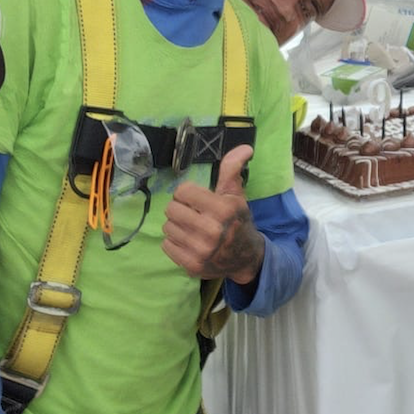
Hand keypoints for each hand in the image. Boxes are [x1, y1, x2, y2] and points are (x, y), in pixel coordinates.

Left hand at [163, 144, 266, 282]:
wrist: (246, 258)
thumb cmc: (238, 221)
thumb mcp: (236, 195)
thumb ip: (232, 170)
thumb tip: (245, 147)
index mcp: (223, 210)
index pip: (183, 192)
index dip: (187, 193)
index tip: (196, 199)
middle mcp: (212, 231)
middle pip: (171, 209)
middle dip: (180, 208)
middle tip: (192, 213)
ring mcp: (201, 251)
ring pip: (167, 228)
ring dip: (177, 225)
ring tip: (191, 228)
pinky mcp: (192, 266)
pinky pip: (167, 245)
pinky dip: (174, 242)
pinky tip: (188, 241)